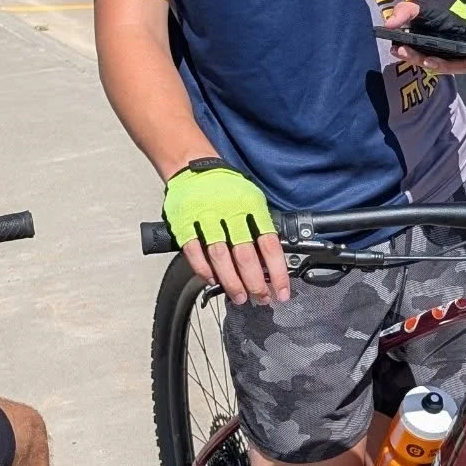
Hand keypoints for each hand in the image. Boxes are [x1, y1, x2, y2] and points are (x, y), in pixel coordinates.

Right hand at [164, 160, 290, 306]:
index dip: (277, 272)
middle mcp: (230, 211)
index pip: (270, 244)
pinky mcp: (184, 223)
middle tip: (260, 299)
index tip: (282, 291)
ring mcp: (205, 217)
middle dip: (255, 283)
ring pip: (220, 257)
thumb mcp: (252, 200)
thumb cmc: (227, 188)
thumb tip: (272, 264)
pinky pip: (194, 252)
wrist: (192, 166)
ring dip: (232, 282)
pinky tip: (213, 281)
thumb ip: (261, 228)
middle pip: (245, 255)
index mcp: (251, 206)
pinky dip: (204, 270)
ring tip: (240, 297)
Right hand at [385, 0, 465, 76]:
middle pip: (436, 65)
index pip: (418, 58)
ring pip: (456, 66)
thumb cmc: (427, 10)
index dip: (412, 58)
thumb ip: (402, 14)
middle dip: (428, 62)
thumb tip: (389, 24)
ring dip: (457, 64)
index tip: (402, 51)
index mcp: (424, 51)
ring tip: (462, 60)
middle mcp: (440, 57)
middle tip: (422, 59)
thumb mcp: (413, 8)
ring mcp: (456, 55)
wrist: (444, 0)